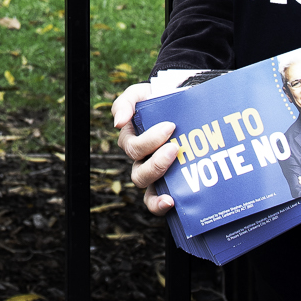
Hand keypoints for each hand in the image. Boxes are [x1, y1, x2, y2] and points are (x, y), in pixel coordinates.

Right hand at [112, 83, 181, 216]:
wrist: (182, 103)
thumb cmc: (159, 100)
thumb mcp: (140, 94)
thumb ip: (125, 104)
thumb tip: (118, 123)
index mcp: (133, 142)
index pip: (134, 148)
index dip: (149, 141)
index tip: (170, 126)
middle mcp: (141, 161)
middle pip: (139, 174)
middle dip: (157, 164)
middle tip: (174, 148)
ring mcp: (155, 174)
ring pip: (147, 189)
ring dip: (160, 184)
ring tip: (175, 180)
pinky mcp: (168, 184)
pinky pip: (156, 201)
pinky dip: (159, 205)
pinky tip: (172, 202)